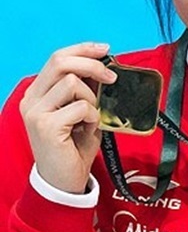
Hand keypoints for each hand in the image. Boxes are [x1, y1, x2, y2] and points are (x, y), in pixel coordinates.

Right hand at [20, 42, 116, 193]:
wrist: (64, 182)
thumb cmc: (74, 147)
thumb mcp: (80, 113)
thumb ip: (85, 90)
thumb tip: (103, 68)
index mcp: (37, 93)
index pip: (57, 58)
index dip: (82, 49)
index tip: (105, 49)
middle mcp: (31, 99)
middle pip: (60, 62)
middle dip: (91, 64)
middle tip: (111, 78)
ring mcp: (35, 112)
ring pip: (71, 82)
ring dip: (91, 97)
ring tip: (92, 117)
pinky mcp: (46, 126)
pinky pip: (80, 107)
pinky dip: (92, 115)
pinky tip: (88, 129)